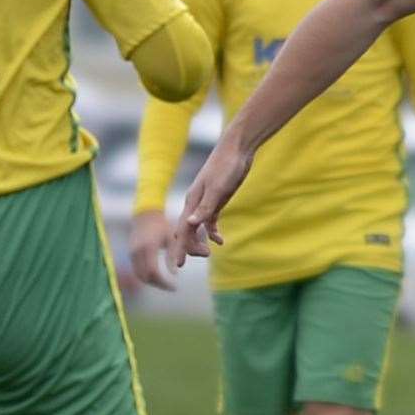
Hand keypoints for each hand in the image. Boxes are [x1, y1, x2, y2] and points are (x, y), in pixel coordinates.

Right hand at [130, 210, 176, 291]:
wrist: (146, 215)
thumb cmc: (163, 226)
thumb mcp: (172, 238)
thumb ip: (174, 255)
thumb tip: (175, 274)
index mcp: (149, 246)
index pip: (153, 271)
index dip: (163, 282)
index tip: (174, 287)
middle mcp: (137, 251)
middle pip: (145, 276)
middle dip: (159, 284)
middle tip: (171, 287)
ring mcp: (132, 253)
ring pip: (139, 275)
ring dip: (152, 282)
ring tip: (166, 284)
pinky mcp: (131, 254)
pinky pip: (137, 270)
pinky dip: (146, 277)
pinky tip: (158, 277)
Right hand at [168, 139, 252, 268]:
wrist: (236, 149)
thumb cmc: (226, 166)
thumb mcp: (217, 188)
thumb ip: (205, 207)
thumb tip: (190, 224)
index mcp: (192, 201)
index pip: (182, 230)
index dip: (180, 248)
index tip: (178, 265)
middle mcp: (195, 203)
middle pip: (187, 230)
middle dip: (189, 247)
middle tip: (203, 257)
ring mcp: (206, 201)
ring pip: (198, 227)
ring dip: (200, 241)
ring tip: (207, 254)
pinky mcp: (217, 200)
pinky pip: (210, 220)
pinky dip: (213, 231)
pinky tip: (220, 241)